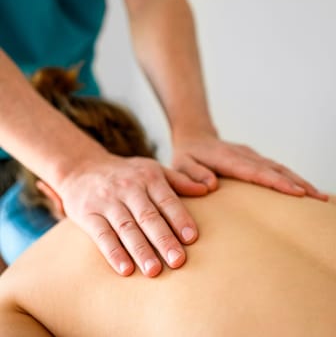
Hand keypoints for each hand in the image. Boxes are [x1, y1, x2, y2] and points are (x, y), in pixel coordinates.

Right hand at [57, 154, 206, 276]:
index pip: (166, 199)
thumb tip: (207, 189)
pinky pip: (101, 235)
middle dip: (163, 239)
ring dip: (140, 249)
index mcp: (148, 177)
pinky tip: (125, 269)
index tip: (192, 238)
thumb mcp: (151, 169)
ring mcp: (107, 201)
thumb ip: (179, 180)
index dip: (179, 218)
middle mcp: (128, 188)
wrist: (81, 167)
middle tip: (178, 260)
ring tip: (154, 271)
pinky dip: (113, 252)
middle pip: (148, 216)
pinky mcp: (88, 214)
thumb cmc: (125, 173)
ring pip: (126, 228)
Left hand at [171, 132, 327, 200]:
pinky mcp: (254, 158)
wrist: (194, 135)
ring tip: (320, 197)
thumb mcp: (180, 165)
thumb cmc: (186, 155)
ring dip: (300, 181)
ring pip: (279, 167)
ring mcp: (250, 155)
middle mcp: (243, 155)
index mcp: (226, 158)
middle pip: (275, 169)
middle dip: (299, 184)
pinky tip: (303, 189)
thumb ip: (192, 175)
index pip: (255, 171)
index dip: (276, 182)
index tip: (297, 193)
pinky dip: (292, 178)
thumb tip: (212, 186)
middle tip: (320, 200)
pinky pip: (275, 168)